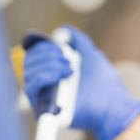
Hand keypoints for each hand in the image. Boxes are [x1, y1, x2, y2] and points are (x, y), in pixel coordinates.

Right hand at [23, 25, 139, 139]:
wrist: (112, 103)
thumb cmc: (104, 82)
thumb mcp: (91, 55)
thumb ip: (78, 41)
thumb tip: (64, 30)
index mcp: (53, 72)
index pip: (34, 55)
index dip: (43, 47)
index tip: (62, 48)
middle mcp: (45, 85)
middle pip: (28, 62)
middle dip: (47, 54)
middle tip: (67, 59)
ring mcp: (43, 97)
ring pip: (28, 73)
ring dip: (49, 65)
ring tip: (69, 69)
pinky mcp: (43, 110)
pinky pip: (30, 88)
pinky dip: (44, 77)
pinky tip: (62, 76)